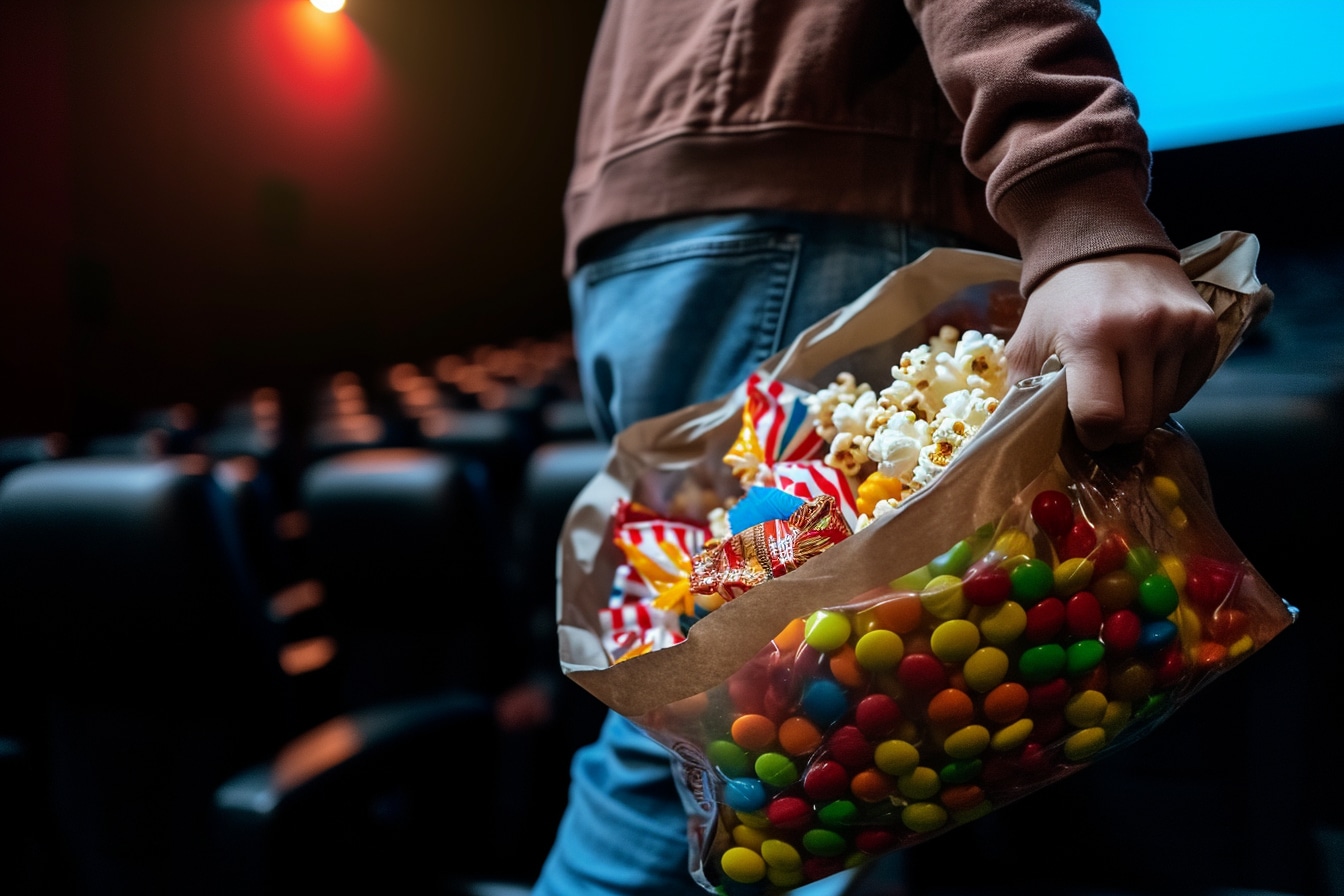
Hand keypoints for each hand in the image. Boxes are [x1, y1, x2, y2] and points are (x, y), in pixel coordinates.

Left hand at [1005, 253, 1218, 451]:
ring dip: (1140, 412)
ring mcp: (1179, 326)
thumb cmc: (1060, 304)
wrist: (1105, 246)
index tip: (1083, 432)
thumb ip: (1024, 394)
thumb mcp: (1025, 344)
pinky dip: (1164, 394)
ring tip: (1119, 387)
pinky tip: (1143, 372)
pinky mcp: (1205, 327)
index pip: (1101, 416)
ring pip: (1164, 410)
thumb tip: (1029, 440)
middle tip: (1100, 414)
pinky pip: (1187, 390)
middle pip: (1136, 421)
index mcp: (1090, 334)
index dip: (1091, 437)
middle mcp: (1142, 327)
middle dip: (1115, 431)